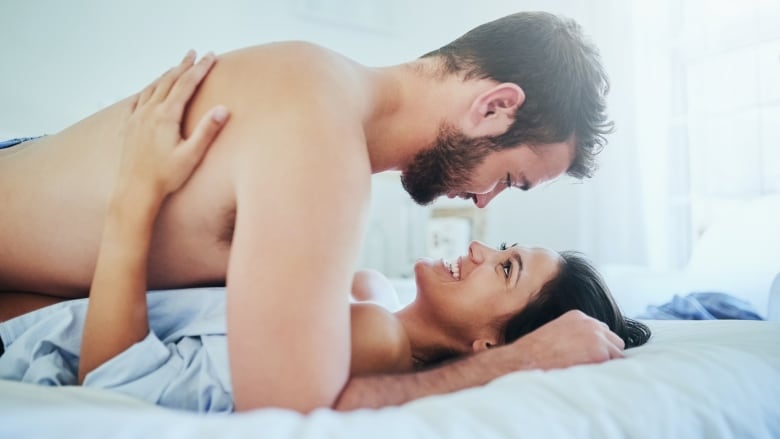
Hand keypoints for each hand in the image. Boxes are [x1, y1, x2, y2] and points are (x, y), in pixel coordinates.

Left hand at [118, 50, 228, 198]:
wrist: (135, 192)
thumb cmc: (165, 177)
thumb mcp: (191, 155)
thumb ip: (207, 131)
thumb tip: (223, 109)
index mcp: (166, 116)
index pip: (186, 84)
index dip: (200, 69)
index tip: (211, 56)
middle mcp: (149, 112)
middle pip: (168, 81)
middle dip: (183, 65)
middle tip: (195, 54)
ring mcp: (136, 119)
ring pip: (152, 88)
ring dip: (165, 75)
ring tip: (175, 67)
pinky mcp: (128, 128)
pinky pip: (136, 102)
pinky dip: (145, 91)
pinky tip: (147, 92)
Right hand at [508, 310, 624, 369]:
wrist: (524, 360)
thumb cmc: (534, 354)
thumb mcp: (554, 335)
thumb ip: (573, 337)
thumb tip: (583, 351)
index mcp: (577, 317)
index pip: (601, 331)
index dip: (597, 347)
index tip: (588, 358)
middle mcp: (590, 323)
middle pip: (614, 340)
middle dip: (607, 354)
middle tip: (591, 368)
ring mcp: (597, 337)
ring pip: (617, 354)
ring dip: (607, 364)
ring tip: (590, 375)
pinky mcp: (600, 353)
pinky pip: (617, 366)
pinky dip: (607, 374)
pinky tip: (593, 378)